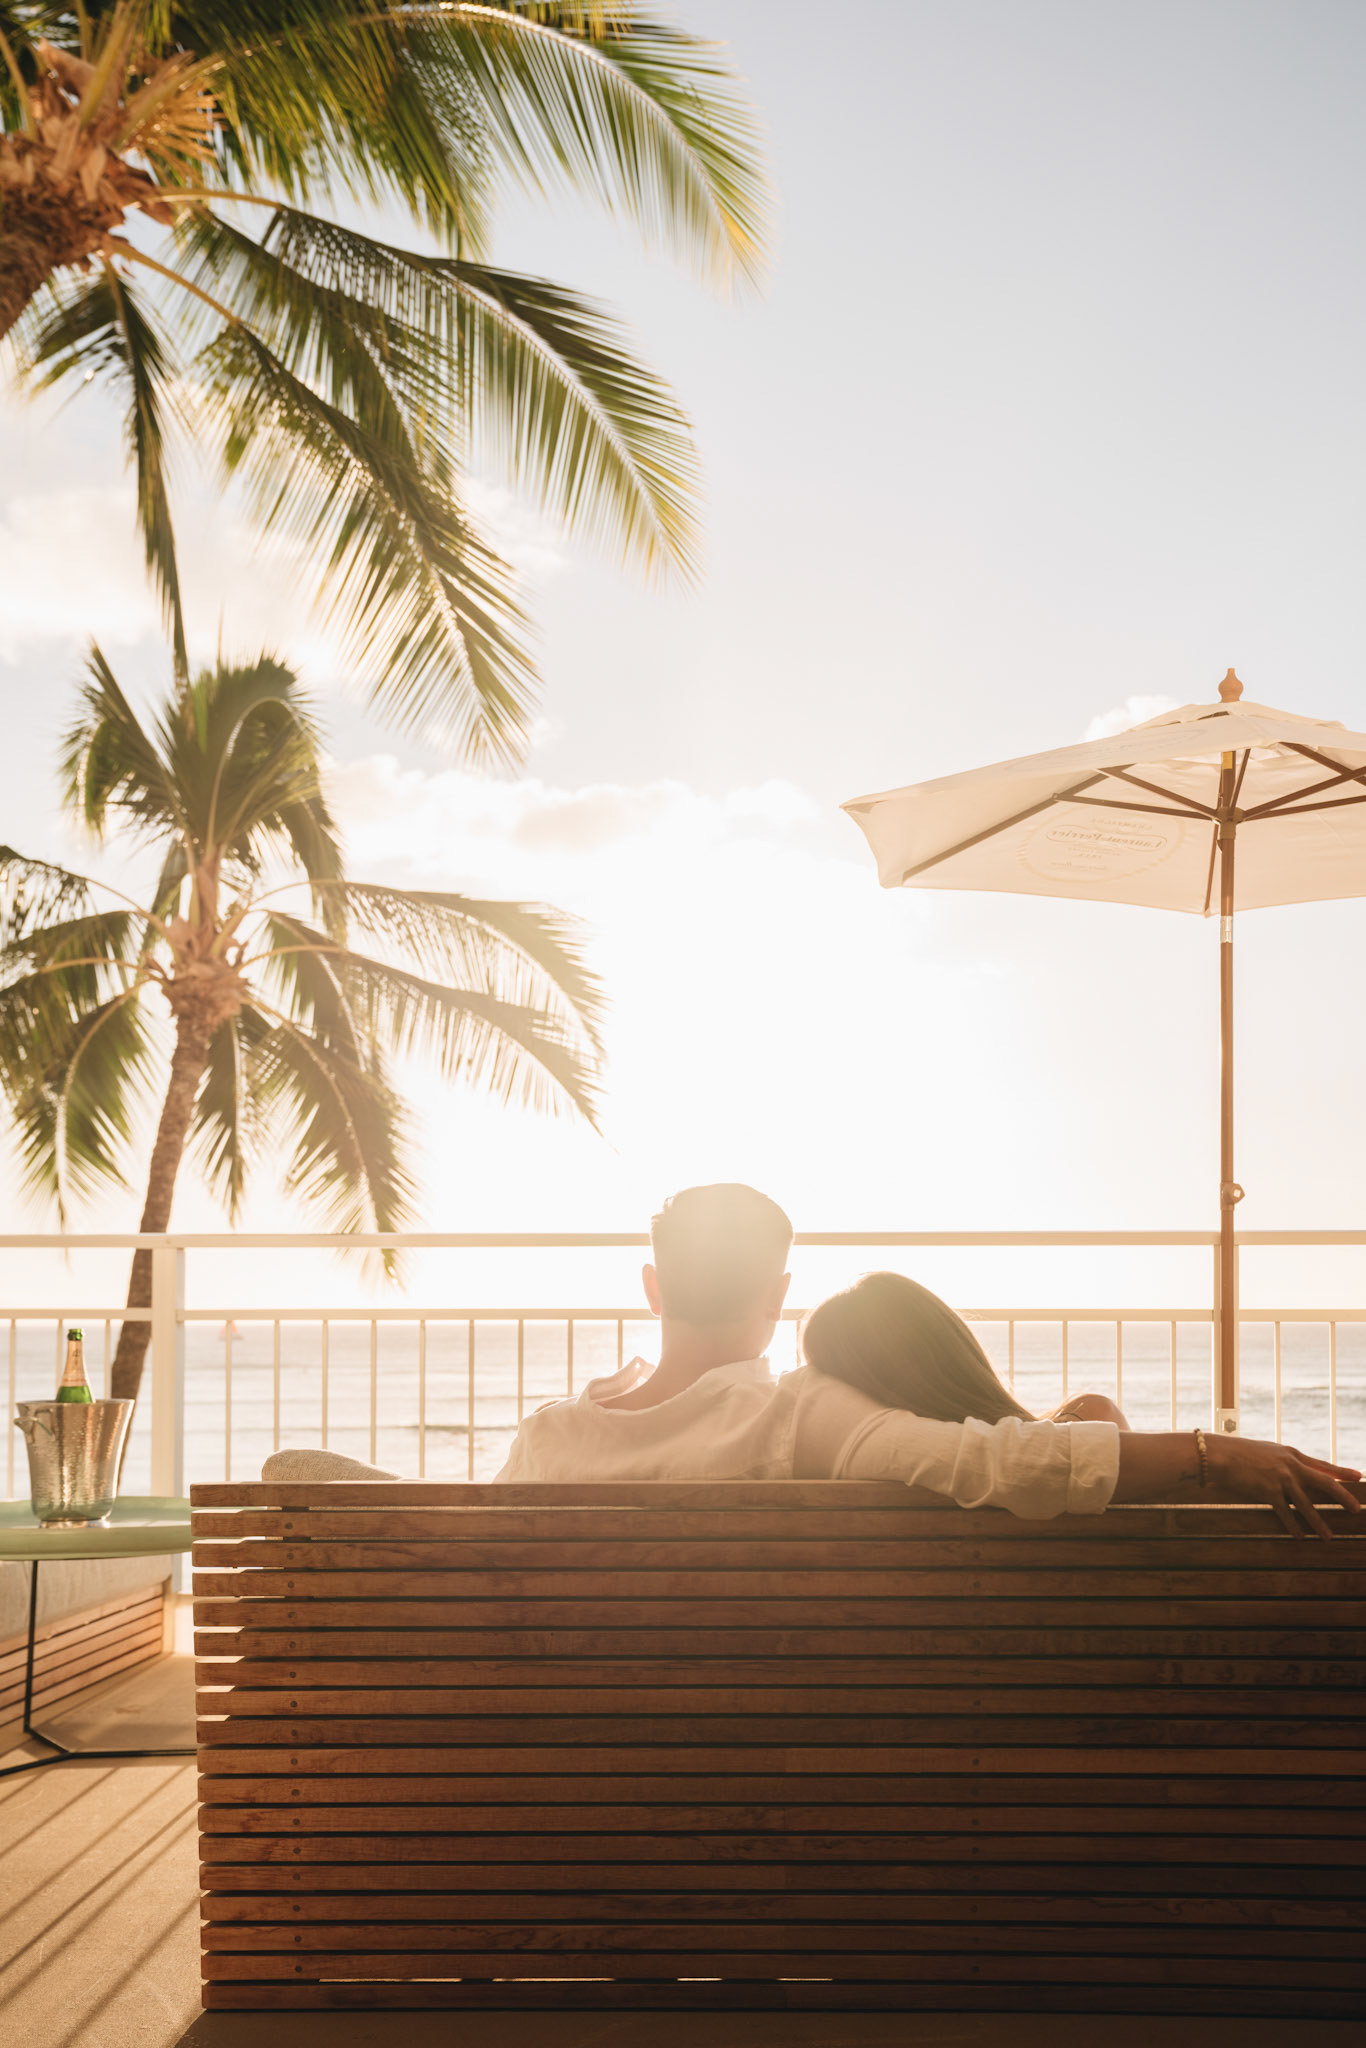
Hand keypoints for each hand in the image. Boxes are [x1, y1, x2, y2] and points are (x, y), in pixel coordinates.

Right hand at [1207, 1432, 1361, 1537]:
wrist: (1222, 1455)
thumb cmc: (1240, 1452)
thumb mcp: (1268, 1452)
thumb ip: (1284, 1462)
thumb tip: (1297, 1472)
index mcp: (1292, 1454)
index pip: (1323, 1465)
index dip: (1342, 1472)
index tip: (1359, 1476)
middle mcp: (1291, 1466)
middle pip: (1324, 1483)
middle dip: (1342, 1497)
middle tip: (1356, 1509)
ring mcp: (1281, 1479)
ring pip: (1307, 1505)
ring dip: (1319, 1522)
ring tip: (1328, 1536)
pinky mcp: (1269, 1491)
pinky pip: (1285, 1513)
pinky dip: (1293, 1527)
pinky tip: (1300, 1537)